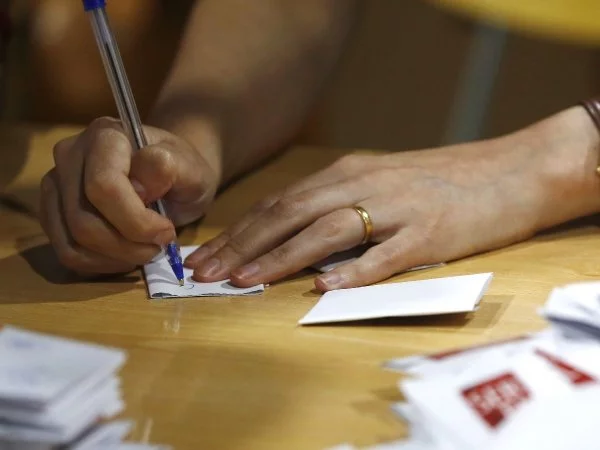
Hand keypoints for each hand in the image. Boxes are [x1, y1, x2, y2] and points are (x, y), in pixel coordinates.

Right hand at [40, 117, 219, 274]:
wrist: (172, 174)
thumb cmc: (182, 171)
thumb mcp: (191, 168)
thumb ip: (166, 169)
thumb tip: (138, 188)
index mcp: (106, 136)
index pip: (103, 187)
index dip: (136, 221)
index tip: (167, 231)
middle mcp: (70, 155)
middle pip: (83, 221)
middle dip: (127, 246)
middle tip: (158, 246)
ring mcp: (55, 184)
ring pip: (73, 241)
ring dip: (115, 258)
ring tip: (144, 249)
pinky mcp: (53, 212)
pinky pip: (67, 252)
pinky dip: (100, 264)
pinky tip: (125, 255)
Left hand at [184, 122, 589, 290]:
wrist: (508, 171)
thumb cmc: (439, 181)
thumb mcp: (379, 182)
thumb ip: (338, 204)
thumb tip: (292, 236)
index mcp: (348, 173)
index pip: (280, 203)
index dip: (239, 231)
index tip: (207, 255)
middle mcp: (364, 185)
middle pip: (290, 214)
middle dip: (243, 245)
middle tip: (206, 273)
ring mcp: (396, 209)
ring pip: (327, 231)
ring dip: (282, 257)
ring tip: (246, 281)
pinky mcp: (429, 234)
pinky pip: (386, 255)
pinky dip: (354, 272)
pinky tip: (324, 288)